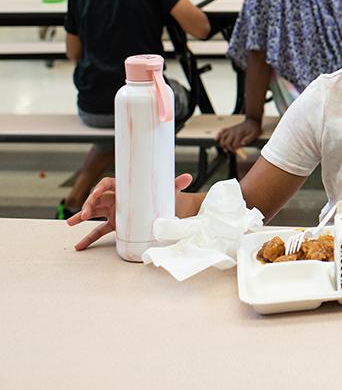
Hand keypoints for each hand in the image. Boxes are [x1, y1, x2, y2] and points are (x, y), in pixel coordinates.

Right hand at [67, 174, 193, 250]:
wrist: (166, 210)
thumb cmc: (165, 197)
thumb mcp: (168, 191)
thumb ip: (176, 184)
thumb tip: (189, 177)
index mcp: (126, 188)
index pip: (108, 184)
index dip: (100, 188)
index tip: (95, 195)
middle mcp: (118, 199)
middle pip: (98, 199)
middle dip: (89, 204)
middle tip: (84, 213)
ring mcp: (114, 212)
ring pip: (94, 213)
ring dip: (81, 217)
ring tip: (71, 222)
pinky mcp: (115, 224)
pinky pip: (98, 231)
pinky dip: (88, 238)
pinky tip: (79, 245)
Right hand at [216, 118, 261, 152]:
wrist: (252, 120)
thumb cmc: (254, 128)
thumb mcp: (255, 134)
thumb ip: (249, 139)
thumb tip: (242, 144)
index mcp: (239, 134)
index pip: (234, 145)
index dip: (235, 150)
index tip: (237, 152)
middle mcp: (234, 131)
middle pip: (226, 142)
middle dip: (228, 148)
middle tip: (232, 151)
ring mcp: (231, 129)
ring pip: (222, 137)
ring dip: (222, 144)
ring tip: (225, 149)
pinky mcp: (230, 128)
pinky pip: (222, 131)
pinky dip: (218, 135)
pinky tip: (216, 139)